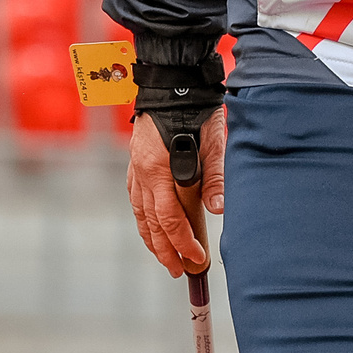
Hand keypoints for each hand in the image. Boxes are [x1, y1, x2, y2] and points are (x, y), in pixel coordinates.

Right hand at [126, 109, 226, 278]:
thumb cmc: (196, 109)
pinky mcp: (134, 162)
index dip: (183, 243)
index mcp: (159, 168)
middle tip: (179, 272)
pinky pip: (136, 200)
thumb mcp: (213, 140)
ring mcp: (135, 168)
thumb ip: (215, 176)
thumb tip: (218, 211)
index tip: (197, 260)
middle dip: (166, 250)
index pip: (169, 218)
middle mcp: (142, 172)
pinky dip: (143, 219)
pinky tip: (151, 228)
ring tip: (164, 258)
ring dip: (152, 239)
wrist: (173, 80)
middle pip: (152, 222)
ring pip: (140, 214)